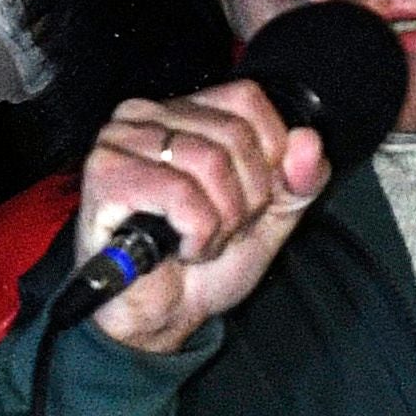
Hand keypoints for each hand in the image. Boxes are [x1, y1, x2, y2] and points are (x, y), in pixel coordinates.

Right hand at [72, 79, 327, 353]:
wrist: (163, 315)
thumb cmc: (204, 260)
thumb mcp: (272, 214)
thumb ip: (301, 178)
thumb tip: (310, 141)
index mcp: (183, 112)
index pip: (247, 100)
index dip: (268, 156)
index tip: (251, 199)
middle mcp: (145, 116)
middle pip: (234, 135)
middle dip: (246, 199)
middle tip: (221, 229)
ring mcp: (119, 142)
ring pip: (211, 162)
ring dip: (221, 221)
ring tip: (199, 240)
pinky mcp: (105, 176)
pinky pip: (181, 194)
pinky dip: (197, 234)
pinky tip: (179, 249)